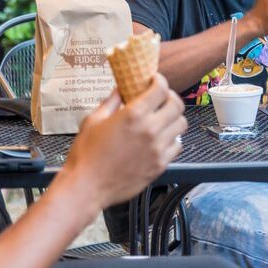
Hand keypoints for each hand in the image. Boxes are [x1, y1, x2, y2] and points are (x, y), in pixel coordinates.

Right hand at [62, 74, 186, 207]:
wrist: (86, 186)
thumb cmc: (86, 155)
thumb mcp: (94, 120)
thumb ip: (112, 102)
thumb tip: (121, 89)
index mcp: (133, 115)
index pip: (161, 89)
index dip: (160, 81)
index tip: (156, 80)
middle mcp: (150, 130)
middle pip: (177, 105)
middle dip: (170, 97)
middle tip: (162, 98)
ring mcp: (158, 149)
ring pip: (181, 125)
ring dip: (173, 118)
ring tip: (163, 119)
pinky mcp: (160, 165)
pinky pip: (177, 147)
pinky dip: (172, 139)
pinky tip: (161, 139)